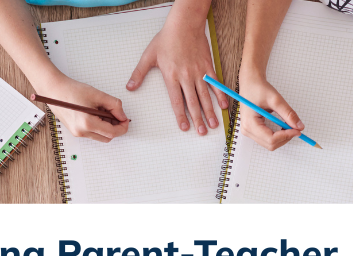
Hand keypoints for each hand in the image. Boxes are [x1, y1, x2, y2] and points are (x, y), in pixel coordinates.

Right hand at [41, 75, 128, 142]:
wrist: (54, 89)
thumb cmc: (72, 90)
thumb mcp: (97, 95)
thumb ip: (114, 105)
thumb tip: (122, 115)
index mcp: (87, 123)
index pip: (112, 132)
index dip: (122, 127)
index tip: (126, 120)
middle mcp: (81, 132)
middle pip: (107, 137)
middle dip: (115, 127)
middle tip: (117, 114)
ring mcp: (77, 133)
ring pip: (100, 136)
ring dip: (106, 127)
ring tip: (103, 111)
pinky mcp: (75, 131)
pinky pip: (92, 133)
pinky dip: (98, 126)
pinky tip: (96, 113)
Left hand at [127, 12, 227, 134]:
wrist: (184, 24)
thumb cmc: (166, 39)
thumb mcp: (149, 56)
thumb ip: (139, 73)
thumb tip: (130, 87)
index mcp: (171, 77)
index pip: (176, 101)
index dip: (181, 116)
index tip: (184, 128)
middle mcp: (186, 77)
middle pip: (193, 103)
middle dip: (197, 120)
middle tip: (202, 133)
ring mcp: (198, 72)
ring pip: (205, 96)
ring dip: (210, 112)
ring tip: (213, 125)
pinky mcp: (207, 66)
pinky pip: (215, 83)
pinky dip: (220, 95)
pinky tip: (223, 106)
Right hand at [236, 70, 302, 150]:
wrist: (250, 83)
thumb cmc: (259, 88)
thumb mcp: (275, 99)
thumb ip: (288, 113)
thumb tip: (299, 126)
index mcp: (250, 123)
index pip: (271, 139)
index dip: (286, 136)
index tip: (298, 130)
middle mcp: (247, 130)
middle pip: (270, 144)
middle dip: (285, 138)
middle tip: (296, 128)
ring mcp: (249, 132)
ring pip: (269, 144)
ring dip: (282, 138)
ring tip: (289, 126)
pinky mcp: (253, 130)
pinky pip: (267, 139)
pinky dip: (278, 136)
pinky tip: (283, 126)